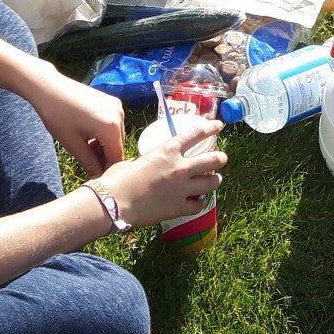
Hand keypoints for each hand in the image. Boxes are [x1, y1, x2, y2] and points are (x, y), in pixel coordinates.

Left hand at [27, 67, 127, 175]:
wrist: (49, 88)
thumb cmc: (57, 116)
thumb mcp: (72, 144)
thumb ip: (89, 163)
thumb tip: (98, 178)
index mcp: (111, 127)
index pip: (116, 157)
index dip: (106, 171)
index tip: (94, 179)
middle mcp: (119, 115)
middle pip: (118, 147)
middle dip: (105, 158)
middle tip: (88, 166)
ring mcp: (117, 107)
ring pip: (117, 136)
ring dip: (105, 146)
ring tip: (86, 149)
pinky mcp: (112, 102)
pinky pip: (114, 125)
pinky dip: (105, 134)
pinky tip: (90, 137)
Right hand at [103, 119, 227, 227]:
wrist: (113, 203)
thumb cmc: (117, 179)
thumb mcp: (136, 161)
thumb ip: (151, 159)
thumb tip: (152, 162)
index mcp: (168, 151)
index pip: (196, 133)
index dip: (211, 128)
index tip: (218, 126)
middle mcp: (180, 167)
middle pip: (214, 160)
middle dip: (221, 158)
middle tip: (220, 159)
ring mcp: (182, 188)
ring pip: (212, 182)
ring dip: (215, 180)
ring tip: (213, 180)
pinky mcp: (179, 207)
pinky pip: (199, 205)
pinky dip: (199, 203)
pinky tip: (197, 201)